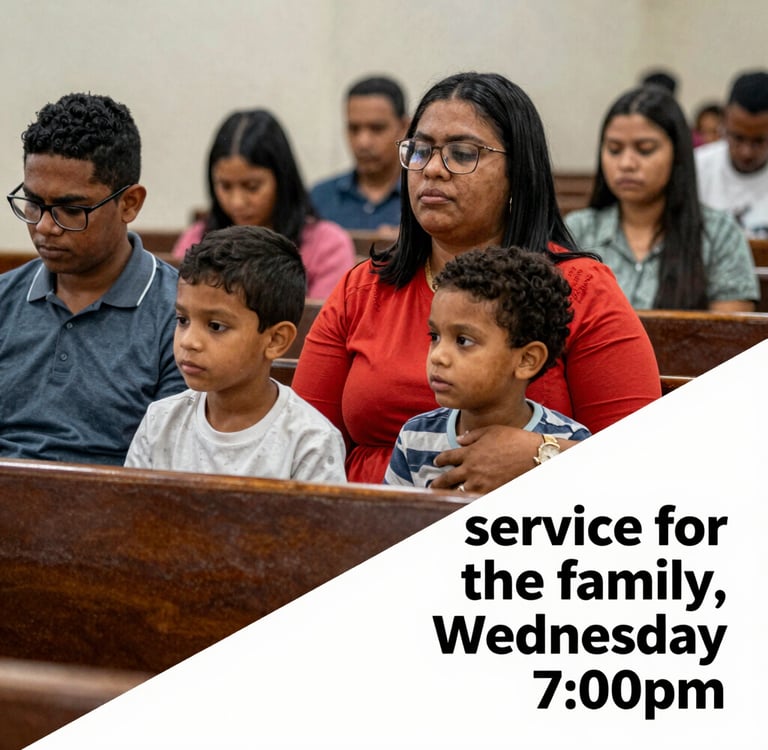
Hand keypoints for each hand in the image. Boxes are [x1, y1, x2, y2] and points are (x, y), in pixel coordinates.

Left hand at [430, 426, 546, 493]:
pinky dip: (465, 500)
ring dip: (449, 493)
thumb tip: (459, 440)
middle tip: (431, 486)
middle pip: (447, 478)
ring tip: (442, 497)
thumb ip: (472, 436)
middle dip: (437, 483)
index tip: (437, 462)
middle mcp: (471, 469)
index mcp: (469, 453)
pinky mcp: (490, 492)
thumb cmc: (514, 439)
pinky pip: (473, 498)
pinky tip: (462, 501)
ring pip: (457, 492)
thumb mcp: (491, 430)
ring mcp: (480, 483)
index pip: (447, 457)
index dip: (440, 460)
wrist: (533, 454)